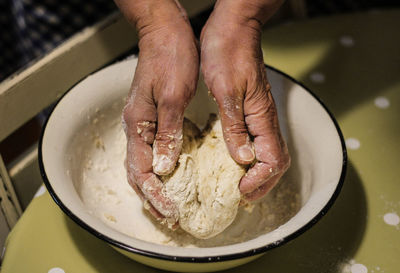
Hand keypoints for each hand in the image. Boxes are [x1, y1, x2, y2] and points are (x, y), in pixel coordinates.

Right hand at [117, 0, 198, 222]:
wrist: (165, 32)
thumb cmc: (170, 59)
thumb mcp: (171, 97)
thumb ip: (167, 132)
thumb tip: (165, 167)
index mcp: (138, 124)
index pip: (142, 170)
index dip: (155, 194)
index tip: (171, 211)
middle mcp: (137, 126)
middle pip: (138, 172)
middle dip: (152, 196)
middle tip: (170, 216)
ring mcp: (144, 122)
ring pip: (144, 163)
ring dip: (156, 186)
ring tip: (169, 203)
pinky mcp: (153, 117)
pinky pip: (154, 150)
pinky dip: (162, 169)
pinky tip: (174, 175)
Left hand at [200, 0, 288, 200]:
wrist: (233, 27)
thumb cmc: (229, 53)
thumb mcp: (227, 91)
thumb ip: (235, 127)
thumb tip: (244, 159)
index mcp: (262, 117)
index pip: (273, 160)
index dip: (258, 180)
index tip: (239, 190)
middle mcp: (265, 119)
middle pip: (275, 161)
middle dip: (261, 183)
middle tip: (242, 197)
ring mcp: (260, 115)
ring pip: (268, 153)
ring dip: (257, 174)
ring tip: (240, 187)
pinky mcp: (251, 109)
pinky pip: (257, 141)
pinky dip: (250, 158)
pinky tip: (235, 162)